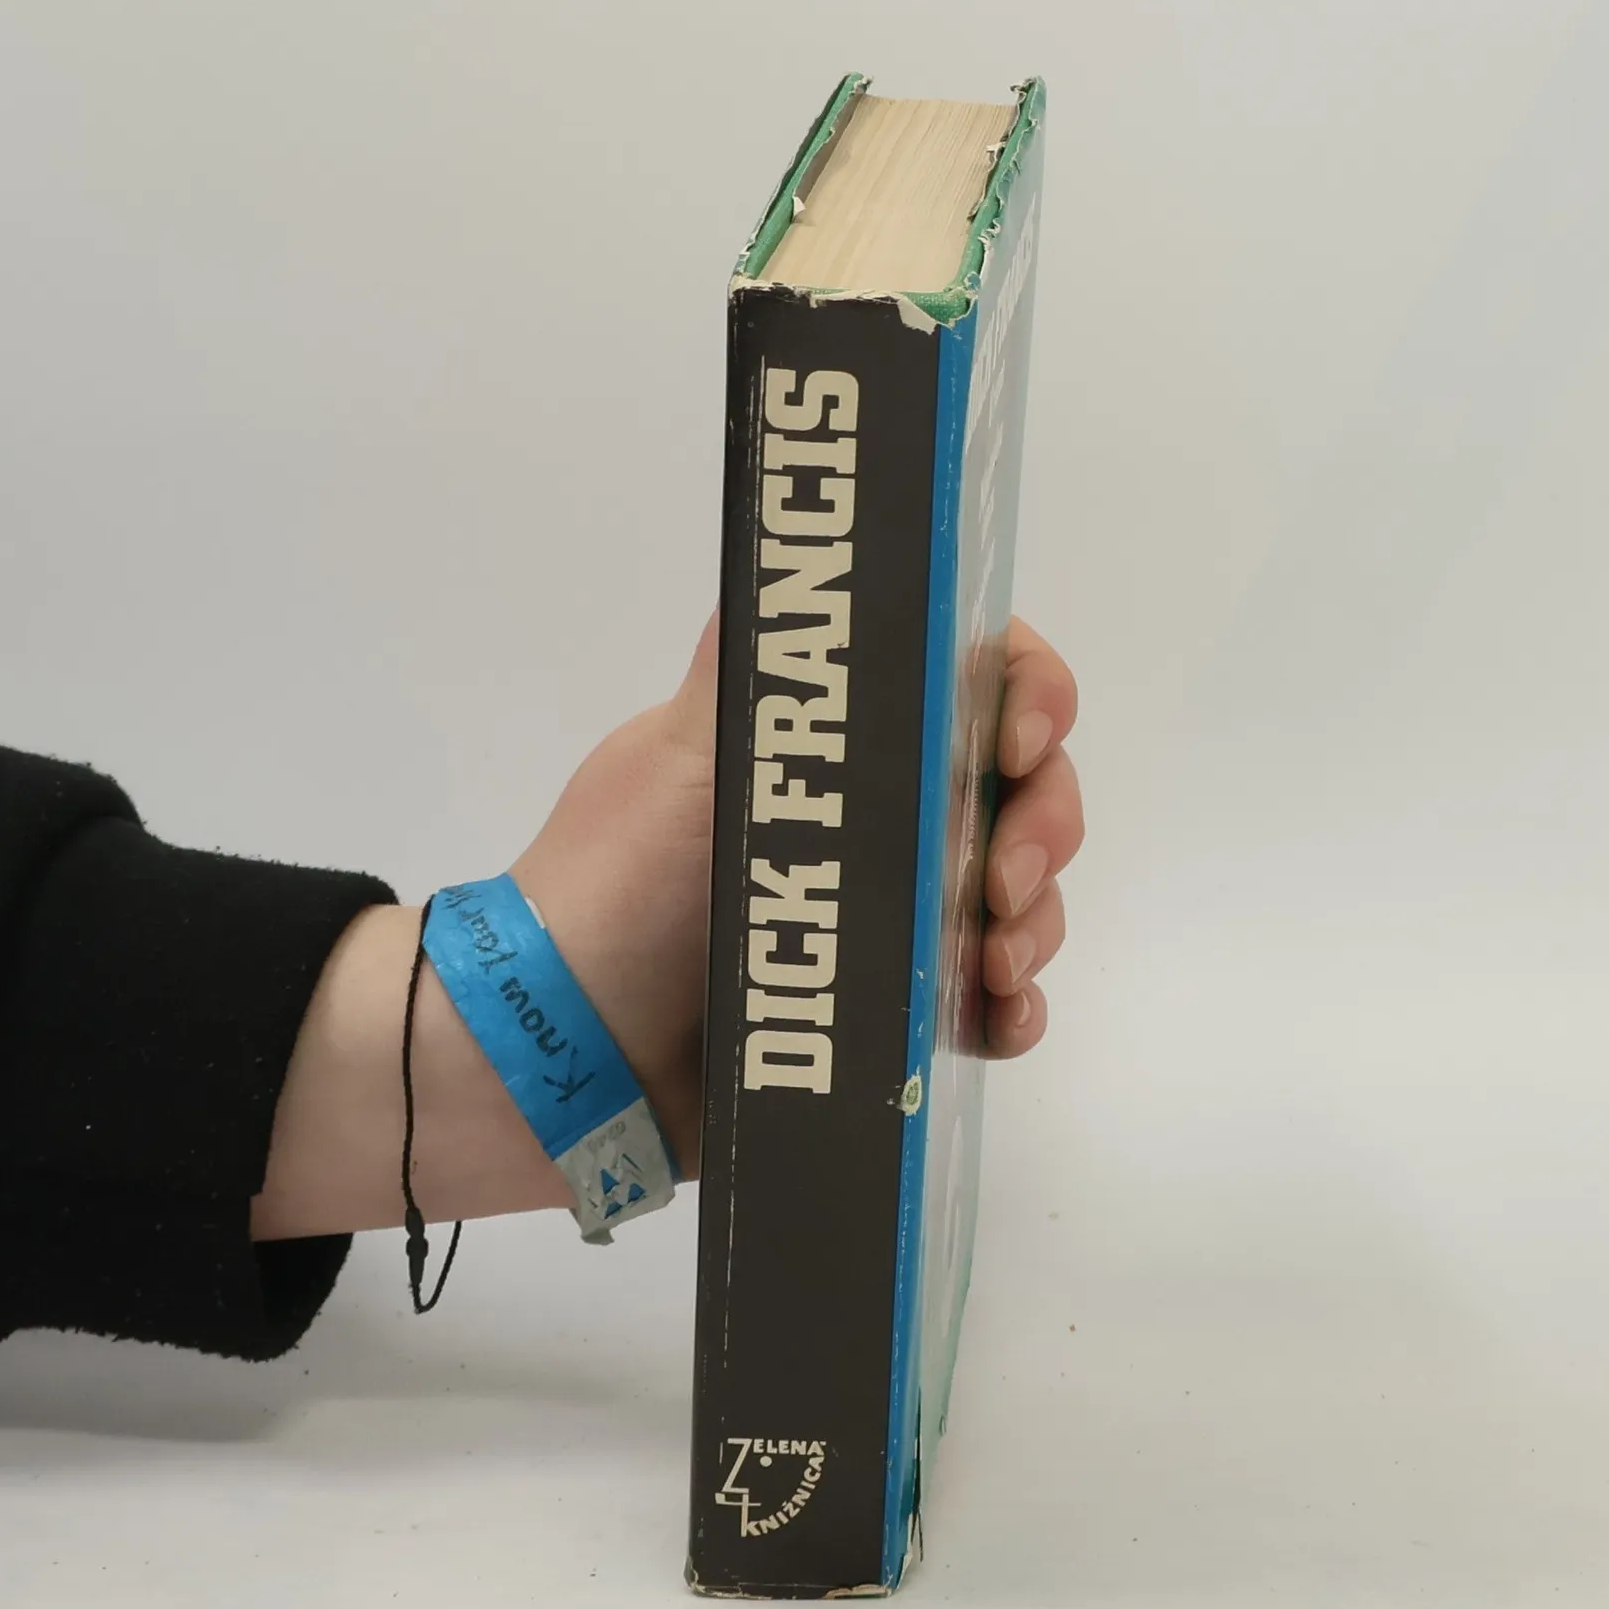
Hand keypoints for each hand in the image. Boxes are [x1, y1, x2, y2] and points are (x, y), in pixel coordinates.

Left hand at [513, 614, 1083, 1175]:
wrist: (567, 1058)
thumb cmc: (616, 892)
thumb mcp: (674, 762)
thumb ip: (752, 672)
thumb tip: (793, 550)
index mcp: (829, 736)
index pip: (966, 677)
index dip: (1024, 694)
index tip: (1017, 743)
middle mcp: (873, 813)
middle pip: (1018, 786)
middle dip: (1041, 824)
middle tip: (1000, 882)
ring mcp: (887, 912)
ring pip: (1017, 892)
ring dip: (1033, 920)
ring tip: (993, 967)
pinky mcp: (890, 1007)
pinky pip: (989, 997)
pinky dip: (1012, 1006)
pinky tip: (999, 1019)